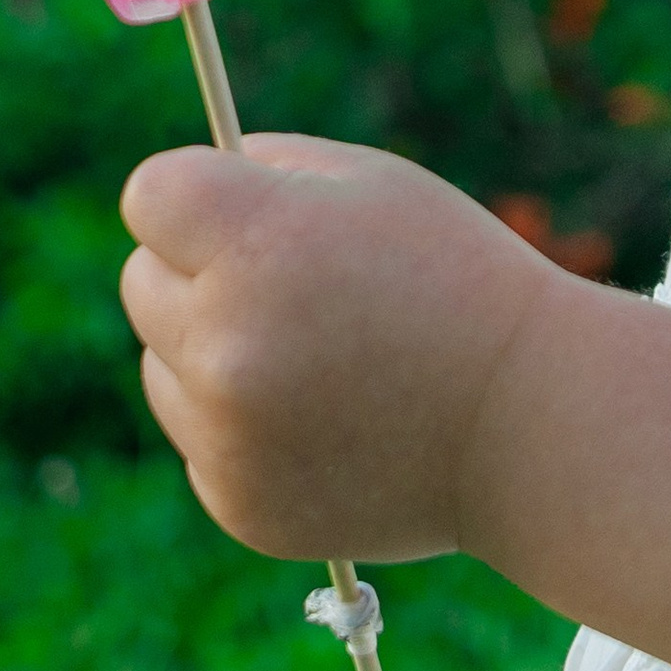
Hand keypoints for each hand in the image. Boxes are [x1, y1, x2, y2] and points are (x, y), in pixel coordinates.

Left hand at [118, 136, 564, 562]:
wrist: (529, 421)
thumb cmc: (456, 279)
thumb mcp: (374, 183)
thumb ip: (265, 169)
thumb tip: (179, 196)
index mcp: (256, 241)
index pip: (150, 196)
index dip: (199, 196)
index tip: (241, 212)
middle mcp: (224, 339)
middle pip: (141, 280)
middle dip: (200, 272)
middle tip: (292, 285)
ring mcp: (226, 431)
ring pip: (162, 363)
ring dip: (212, 352)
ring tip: (319, 359)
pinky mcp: (236, 501)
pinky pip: (200, 438)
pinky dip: (243, 427)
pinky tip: (326, 420)